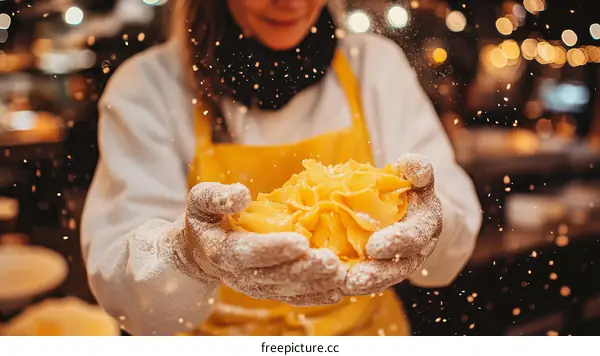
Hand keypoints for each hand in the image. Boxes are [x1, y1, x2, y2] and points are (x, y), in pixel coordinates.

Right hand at [176, 182, 345, 305]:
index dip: (273, 249)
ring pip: (288, 290)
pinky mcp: (271, 291)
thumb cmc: (205, 219)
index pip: (248, 253)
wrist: (200, 251)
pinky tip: (339, 291)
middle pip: (274, 276)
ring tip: (341, 276)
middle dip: (304, 270)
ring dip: (316, 285)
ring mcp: (257, 287)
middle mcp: (240, 275)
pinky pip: (295, 297)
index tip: (299, 242)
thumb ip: (217, 197)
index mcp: (223, 251)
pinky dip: (317, 296)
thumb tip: (242, 194)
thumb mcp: (201, 201)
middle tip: (330, 262)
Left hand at [342, 153, 441, 295]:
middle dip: (376, 275)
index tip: (375, 246)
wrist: (412, 210)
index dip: (396, 242)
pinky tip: (326, 284)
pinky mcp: (377, 270)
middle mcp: (414, 252)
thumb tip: (411, 163)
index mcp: (425, 227)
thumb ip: (417, 168)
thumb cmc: (410, 188)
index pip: (413, 238)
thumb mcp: (417, 175)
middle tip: (354, 279)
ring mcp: (396, 264)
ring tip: (338, 286)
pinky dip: (345, 283)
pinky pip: (363, 280)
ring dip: (359, 285)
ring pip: (379, 280)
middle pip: (396, 269)